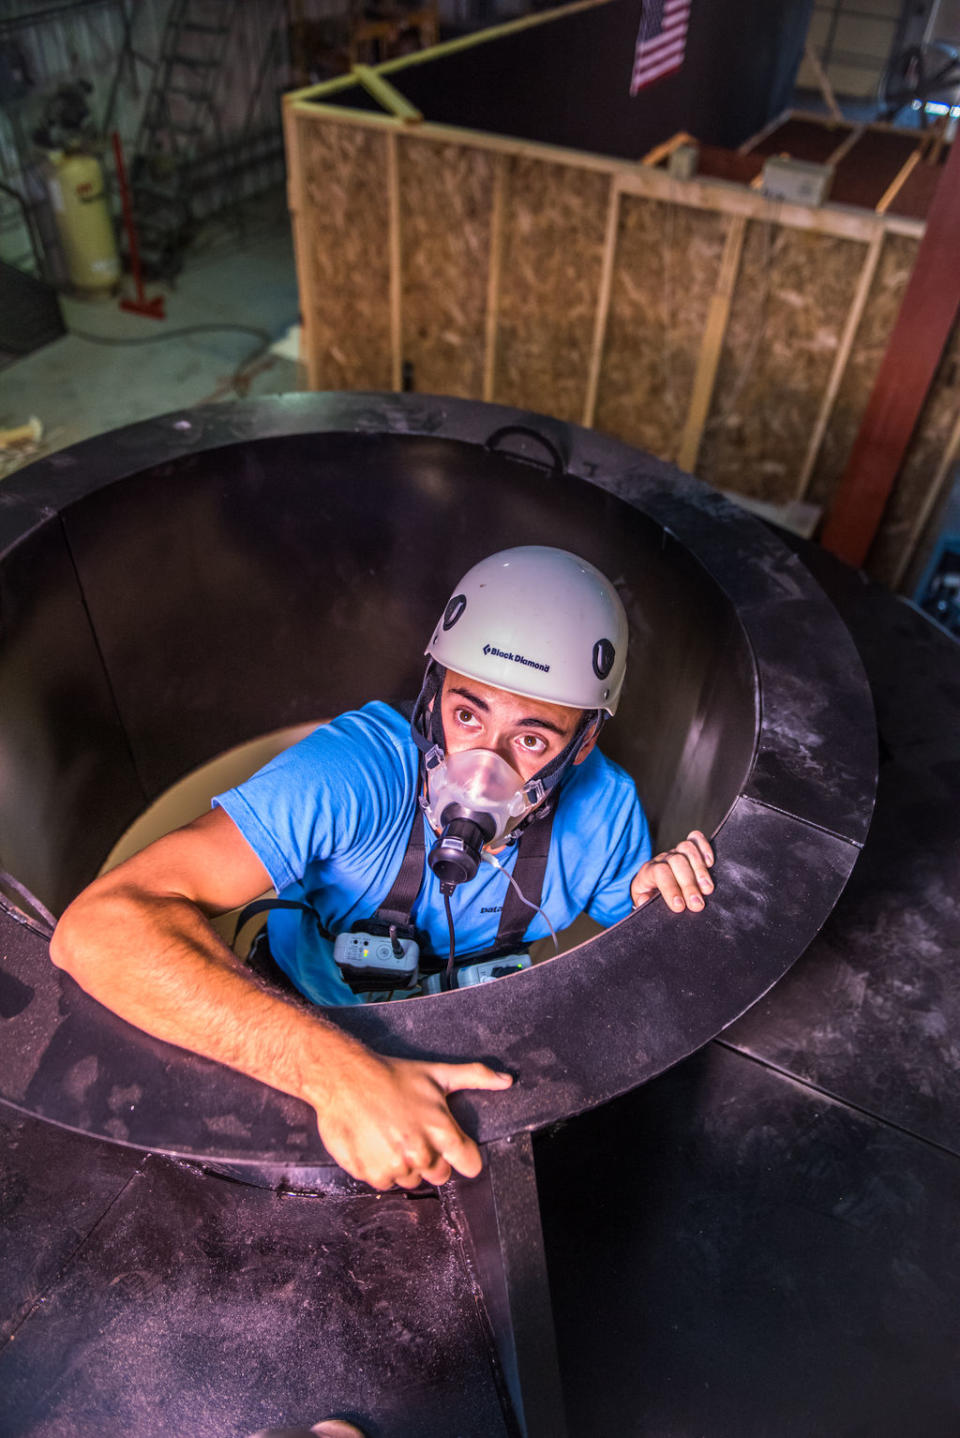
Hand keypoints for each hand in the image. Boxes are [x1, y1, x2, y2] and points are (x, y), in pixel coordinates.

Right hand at [310, 1051, 512, 1190]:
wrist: (344, 1079)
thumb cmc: (392, 1075)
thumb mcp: (437, 1074)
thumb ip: (476, 1077)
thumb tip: (507, 1080)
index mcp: (442, 1132)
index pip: (470, 1164)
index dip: (462, 1155)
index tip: (453, 1148)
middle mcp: (421, 1154)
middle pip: (441, 1175)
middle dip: (431, 1158)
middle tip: (414, 1134)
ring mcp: (395, 1166)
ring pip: (412, 1180)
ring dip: (404, 1164)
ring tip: (392, 1135)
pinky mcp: (371, 1174)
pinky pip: (385, 1183)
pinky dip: (381, 1168)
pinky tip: (375, 1144)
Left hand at [630, 829, 714, 913]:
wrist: (651, 887)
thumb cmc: (650, 897)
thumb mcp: (642, 903)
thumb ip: (644, 902)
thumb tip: (648, 900)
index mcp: (647, 872)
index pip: (659, 872)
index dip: (670, 888)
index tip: (680, 907)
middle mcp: (662, 858)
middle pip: (676, 861)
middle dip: (689, 884)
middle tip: (697, 904)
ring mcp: (675, 852)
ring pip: (687, 848)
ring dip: (700, 869)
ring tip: (708, 889)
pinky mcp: (687, 850)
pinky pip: (696, 839)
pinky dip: (705, 848)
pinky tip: (710, 864)